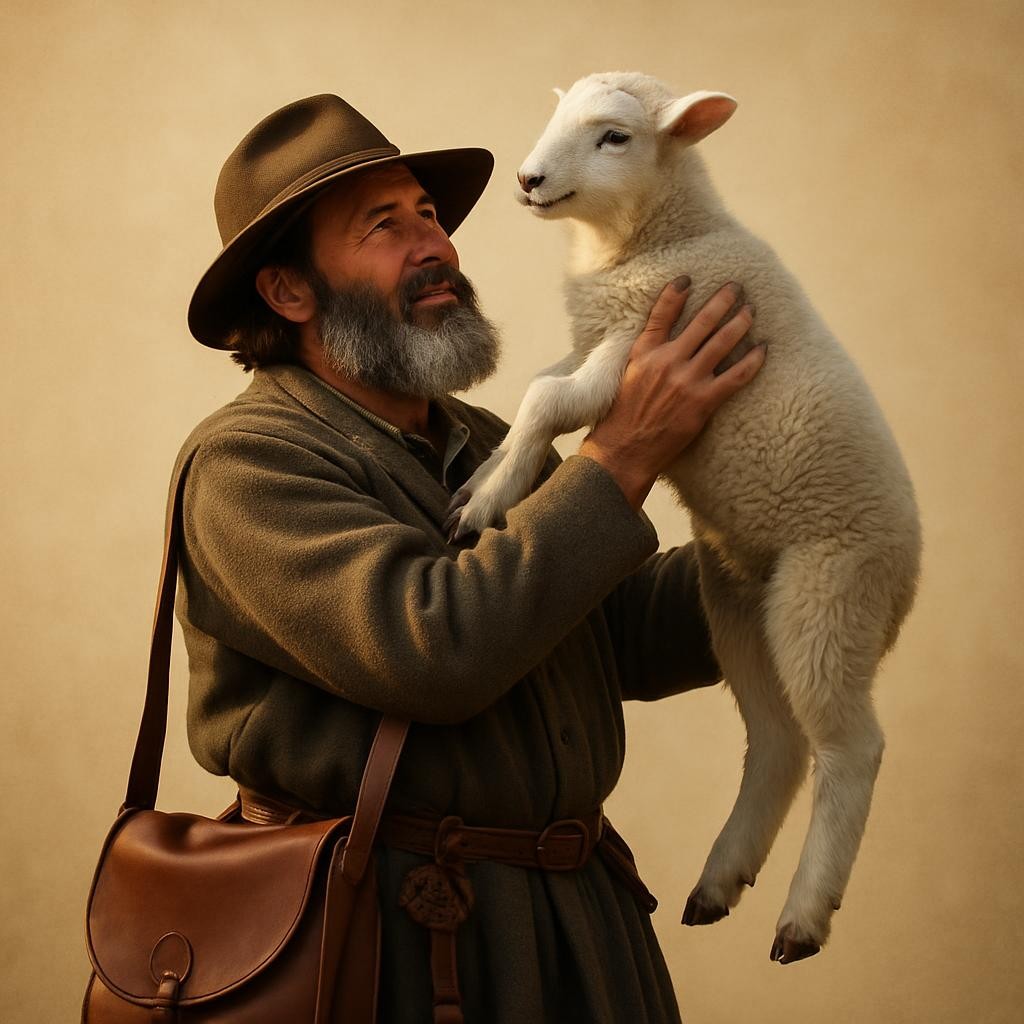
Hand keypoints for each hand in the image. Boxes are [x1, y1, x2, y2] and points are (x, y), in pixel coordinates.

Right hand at [579, 276, 764, 508]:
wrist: (624, 449)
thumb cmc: (622, 416)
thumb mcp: (627, 375)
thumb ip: (646, 354)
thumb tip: (661, 342)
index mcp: (645, 352)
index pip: (662, 314)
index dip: (676, 293)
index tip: (689, 278)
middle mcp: (667, 361)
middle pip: (702, 322)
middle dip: (722, 301)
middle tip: (737, 287)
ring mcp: (687, 380)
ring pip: (722, 342)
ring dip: (740, 322)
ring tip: (750, 311)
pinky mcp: (703, 402)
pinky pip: (736, 376)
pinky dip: (752, 361)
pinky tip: (762, 350)